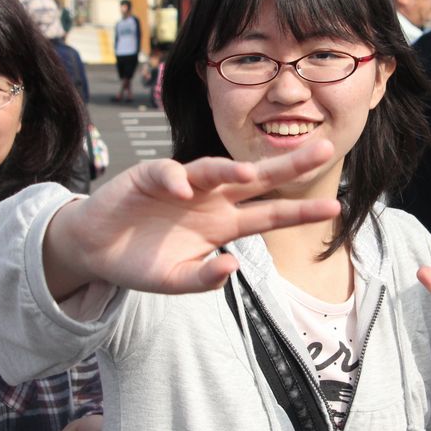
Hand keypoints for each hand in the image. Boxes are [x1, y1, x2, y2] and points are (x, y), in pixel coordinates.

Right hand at [44, 140, 340, 297]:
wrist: (96, 250)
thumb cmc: (141, 261)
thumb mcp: (175, 281)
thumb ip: (203, 279)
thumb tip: (230, 266)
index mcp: (224, 223)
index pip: (270, 214)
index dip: (300, 210)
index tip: (334, 209)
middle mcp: (211, 198)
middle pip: (256, 178)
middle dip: (289, 164)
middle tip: (322, 150)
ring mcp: (182, 185)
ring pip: (214, 169)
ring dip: (230, 169)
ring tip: (248, 174)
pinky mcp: (149, 177)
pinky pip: (166, 172)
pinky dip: (174, 178)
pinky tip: (181, 187)